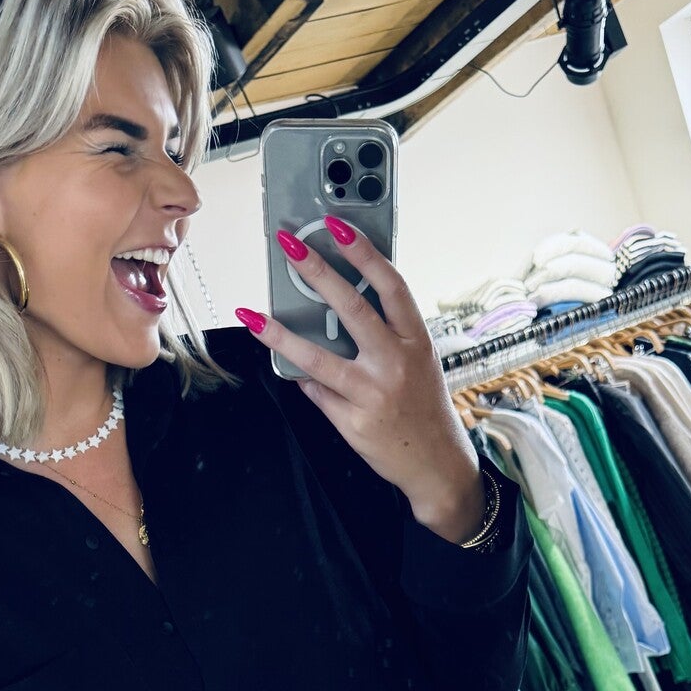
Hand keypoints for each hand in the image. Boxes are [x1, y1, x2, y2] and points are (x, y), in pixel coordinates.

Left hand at [238, 219, 487, 543]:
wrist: (436, 464)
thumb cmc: (424, 407)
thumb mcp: (418, 362)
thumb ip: (386, 336)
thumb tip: (337, 309)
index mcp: (415, 340)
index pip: (390, 286)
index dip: (363, 252)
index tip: (337, 226)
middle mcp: (395, 364)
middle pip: (351, 309)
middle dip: (316, 273)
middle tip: (289, 247)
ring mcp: (372, 394)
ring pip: (318, 358)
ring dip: (281, 334)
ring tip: (254, 316)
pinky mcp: (353, 422)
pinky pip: (318, 393)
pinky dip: (304, 379)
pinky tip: (292, 369)